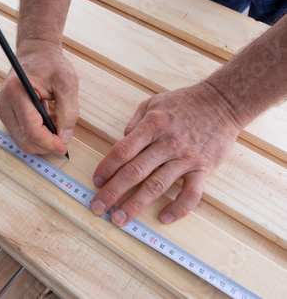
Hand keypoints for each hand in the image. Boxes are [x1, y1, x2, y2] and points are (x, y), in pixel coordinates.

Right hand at [0, 40, 78, 154]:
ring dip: (41, 139)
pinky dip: (35, 134)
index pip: (31, 129)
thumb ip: (69, 111)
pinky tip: (46, 120)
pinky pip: (20, 134)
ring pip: (22, 141)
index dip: (49, 142)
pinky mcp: (4, 114)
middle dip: (46, 145)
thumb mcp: (67, 83)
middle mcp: (4, 102)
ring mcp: (2, 109)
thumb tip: (65, 137)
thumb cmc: (50, 64)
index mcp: (17, 91)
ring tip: (54, 121)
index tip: (63, 146)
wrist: (35, 53)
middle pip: (25, 140)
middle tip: (63, 138)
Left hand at [91, 82, 241, 225]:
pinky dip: (178, 208)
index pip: (123, 150)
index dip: (107, 167)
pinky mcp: (204, 169)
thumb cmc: (184, 103)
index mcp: (152, 126)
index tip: (96, 181)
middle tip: (98, 207)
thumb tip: (121, 144)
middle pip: (135, 171)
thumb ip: (134, 124)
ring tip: (119, 218)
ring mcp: (186, 158)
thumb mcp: (153, 104)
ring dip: (135, 204)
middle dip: (113, 191)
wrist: (223, 102)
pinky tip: (164, 218)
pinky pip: (191, 194)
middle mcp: (168, 143)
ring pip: (157, 186)